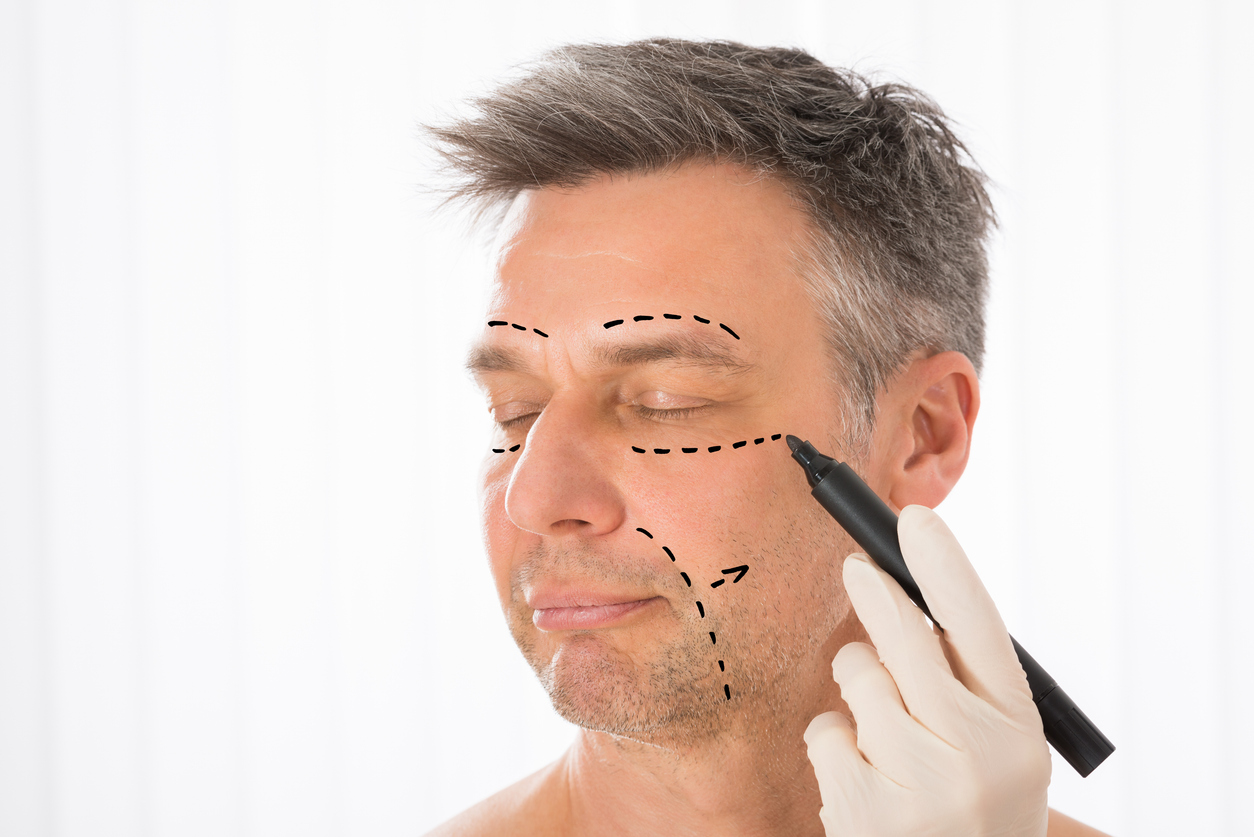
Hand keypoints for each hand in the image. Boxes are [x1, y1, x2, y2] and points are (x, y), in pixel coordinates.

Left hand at [804, 505, 1050, 836]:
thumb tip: (899, 603)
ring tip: (885, 735)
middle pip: (908, 643)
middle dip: (876, 594)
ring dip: (857, 688)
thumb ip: (963, 685)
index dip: (946, 568)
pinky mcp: (865, 813)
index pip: (981, 630)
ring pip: (858, 681)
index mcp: (1019, 732)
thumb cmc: (973, 806)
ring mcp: (921, 789)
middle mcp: (978, 758)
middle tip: (856, 567)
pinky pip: (825, 732)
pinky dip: (834, 743)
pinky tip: (864, 780)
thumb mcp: (996, 749)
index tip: (916, 519)